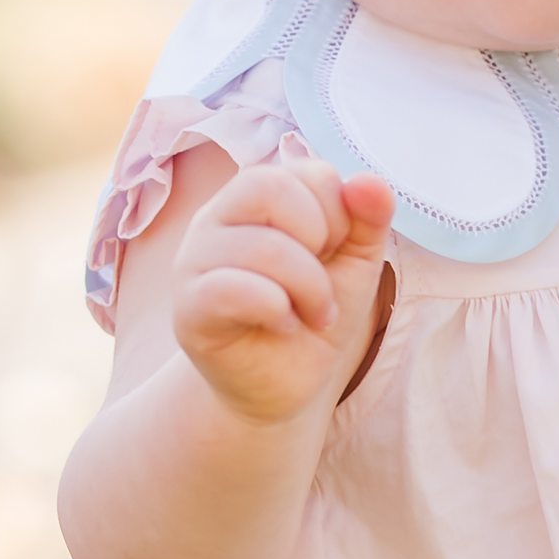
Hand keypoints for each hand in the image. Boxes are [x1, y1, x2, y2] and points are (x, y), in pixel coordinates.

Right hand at [171, 159, 393, 424]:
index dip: (338, 212)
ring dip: (309, 287)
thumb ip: (367, 219)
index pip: (304, 172)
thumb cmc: (312, 315)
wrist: (282, 386)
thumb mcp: (354, 264)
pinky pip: (232, 288)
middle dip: (318, 236)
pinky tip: (283, 325)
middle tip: (322, 282)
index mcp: (255, 199)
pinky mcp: (188, 310)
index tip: (334, 253)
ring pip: (261, 245)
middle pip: (268, 186)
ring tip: (314, 315)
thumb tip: (370, 181)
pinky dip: (276, 309)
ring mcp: (194, 262)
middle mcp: (216, 220)